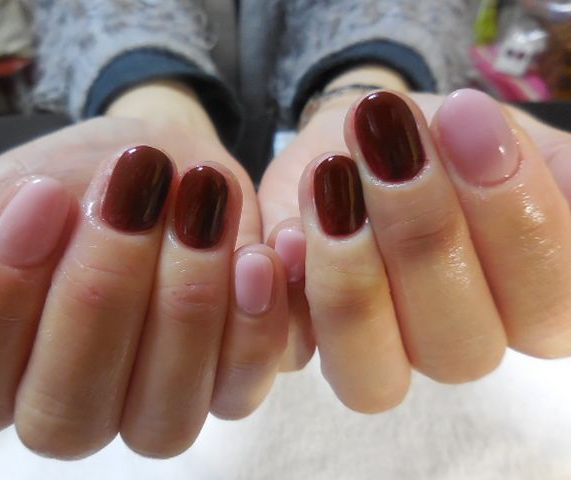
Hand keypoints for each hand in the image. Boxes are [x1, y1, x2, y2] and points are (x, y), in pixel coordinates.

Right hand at [0, 82, 288, 458]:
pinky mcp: (227, 388)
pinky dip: (252, 325)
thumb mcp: (6, 191)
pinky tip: (251, 258)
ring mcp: (155, 410)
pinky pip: (241, 387)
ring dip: (182, 304)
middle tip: (128, 195)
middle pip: (67, 409)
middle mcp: (73, 410)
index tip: (40, 197)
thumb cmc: (81, 178)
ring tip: (196, 208)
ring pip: (161, 416)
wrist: (167, 161)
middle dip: (99, 293)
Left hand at [260, 83, 570, 412]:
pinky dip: (284, 296)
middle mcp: (455, 346)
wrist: (367, 129)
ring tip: (331, 177)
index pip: (549, 305)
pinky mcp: (301, 342)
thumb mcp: (500, 136)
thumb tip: (568, 184)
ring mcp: (376, 357)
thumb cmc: (444, 138)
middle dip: (424, 234)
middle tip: (393, 143)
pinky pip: (289, 352)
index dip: (514, 219)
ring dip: (351, 271)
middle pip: (459, 348)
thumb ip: (547, 166)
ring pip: (370, 373)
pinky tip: (283, 235)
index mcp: (528, 308)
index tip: (469, 119)